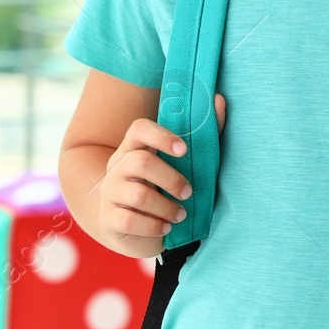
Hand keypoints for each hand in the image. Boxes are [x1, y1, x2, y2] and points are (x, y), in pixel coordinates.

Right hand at [98, 93, 225, 254]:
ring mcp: (110, 193)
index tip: (184, 150)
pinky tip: (166, 228)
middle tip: (189, 192)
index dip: (161, 135)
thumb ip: (202, 135)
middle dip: (171, 178)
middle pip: (140, 161)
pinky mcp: (109, 219)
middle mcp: (117, 167)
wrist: (132, 228)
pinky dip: (153, 226)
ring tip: (180, 215)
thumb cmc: (163, 189)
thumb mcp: (180, 166)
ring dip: (166, 207)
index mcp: (134, 148)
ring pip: (137, 195)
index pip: (138, 128)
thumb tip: (219, 100)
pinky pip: (129, 221)